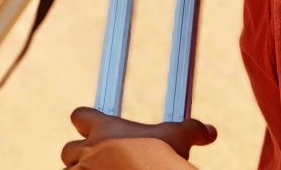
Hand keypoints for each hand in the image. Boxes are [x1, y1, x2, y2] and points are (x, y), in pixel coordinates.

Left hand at [61, 107, 216, 168]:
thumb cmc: (161, 155)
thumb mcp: (178, 137)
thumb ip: (192, 130)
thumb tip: (210, 131)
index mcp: (104, 129)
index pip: (80, 115)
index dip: (86, 122)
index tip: (91, 128)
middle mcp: (87, 149)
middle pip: (69, 149)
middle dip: (80, 157)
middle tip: (98, 165)